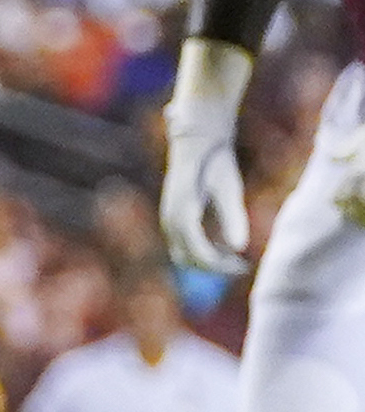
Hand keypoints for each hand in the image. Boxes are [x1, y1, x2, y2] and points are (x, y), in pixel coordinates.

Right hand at [159, 131, 249, 273]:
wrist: (195, 143)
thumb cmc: (216, 163)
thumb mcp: (229, 189)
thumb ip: (233, 218)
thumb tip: (240, 247)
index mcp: (184, 216)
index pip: (200, 255)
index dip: (222, 266)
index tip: (244, 266)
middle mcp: (170, 222)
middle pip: (188, 260)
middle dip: (214, 267)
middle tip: (241, 265)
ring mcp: (168, 220)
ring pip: (183, 255)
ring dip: (206, 260)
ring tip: (233, 257)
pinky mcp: (172, 218)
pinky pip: (182, 245)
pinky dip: (201, 251)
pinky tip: (222, 243)